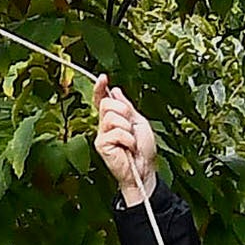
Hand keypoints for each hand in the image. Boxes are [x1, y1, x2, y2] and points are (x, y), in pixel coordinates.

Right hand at [92, 80, 158, 205]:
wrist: (145, 168)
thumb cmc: (143, 148)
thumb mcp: (138, 120)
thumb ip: (126, 106)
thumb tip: (115, 90)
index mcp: (114, 117)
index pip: (103, 99)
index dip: (100, 88)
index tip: (102, 77)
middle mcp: (104, 125)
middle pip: (108, 104)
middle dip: (124, 111)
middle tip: (132, 127)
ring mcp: (102, 135)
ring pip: (112, 117)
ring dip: (127, 128)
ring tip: (131, 141)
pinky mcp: (101, 145)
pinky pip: (115, 132)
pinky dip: (127, 139)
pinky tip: (128, 147)